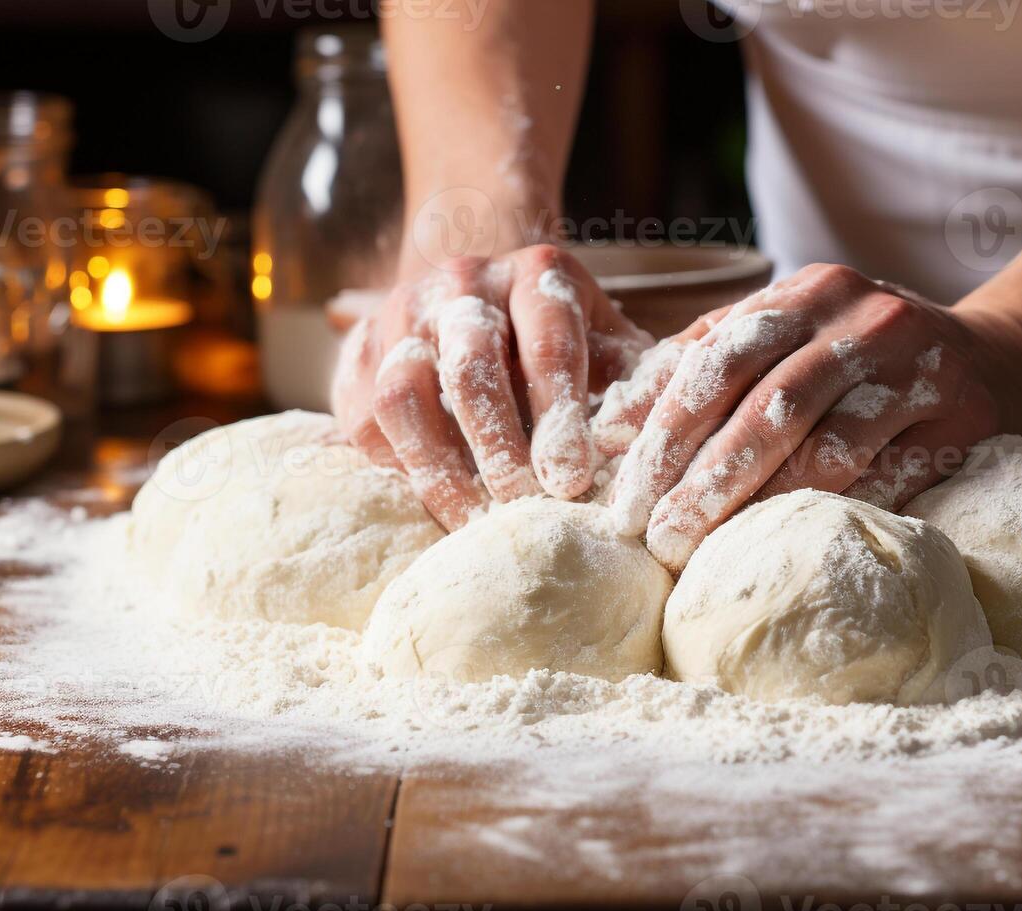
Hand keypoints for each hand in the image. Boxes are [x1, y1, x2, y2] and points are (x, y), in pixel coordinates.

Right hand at [330, 245, 653, 529]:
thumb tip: (661, 448)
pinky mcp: (359, 356)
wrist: (477, 299)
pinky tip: (435, 504)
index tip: (570, 480)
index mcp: (538, 276)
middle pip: (472, 365)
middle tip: (521, 505)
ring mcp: (402, 314)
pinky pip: (367, 418)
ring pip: (406, 392)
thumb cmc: (564, 342)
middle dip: (497, 444)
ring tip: (473, 524)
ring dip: (439, 466)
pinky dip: (399, 467)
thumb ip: (643, 386)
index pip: (550, 344)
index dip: (559, 416)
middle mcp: (464, 283)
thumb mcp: (611, 345)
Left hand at [606, 263, 1021, 569]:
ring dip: (760, 504)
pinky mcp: (964, 415)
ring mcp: (920, 364)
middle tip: (656, 538)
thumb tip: (605, 430)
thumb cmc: (864, 361)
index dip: (664, 430)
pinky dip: (835, 512)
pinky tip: (789, 546)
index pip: (718, 358)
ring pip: (828, 445)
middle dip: (703, 477)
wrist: (1001, 359)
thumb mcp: (787, 340)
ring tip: (705, 549)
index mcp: (807, 292)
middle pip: (768, 403)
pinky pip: (890, 476)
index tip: (623, 495)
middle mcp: (863, 317)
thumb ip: (702, 369)